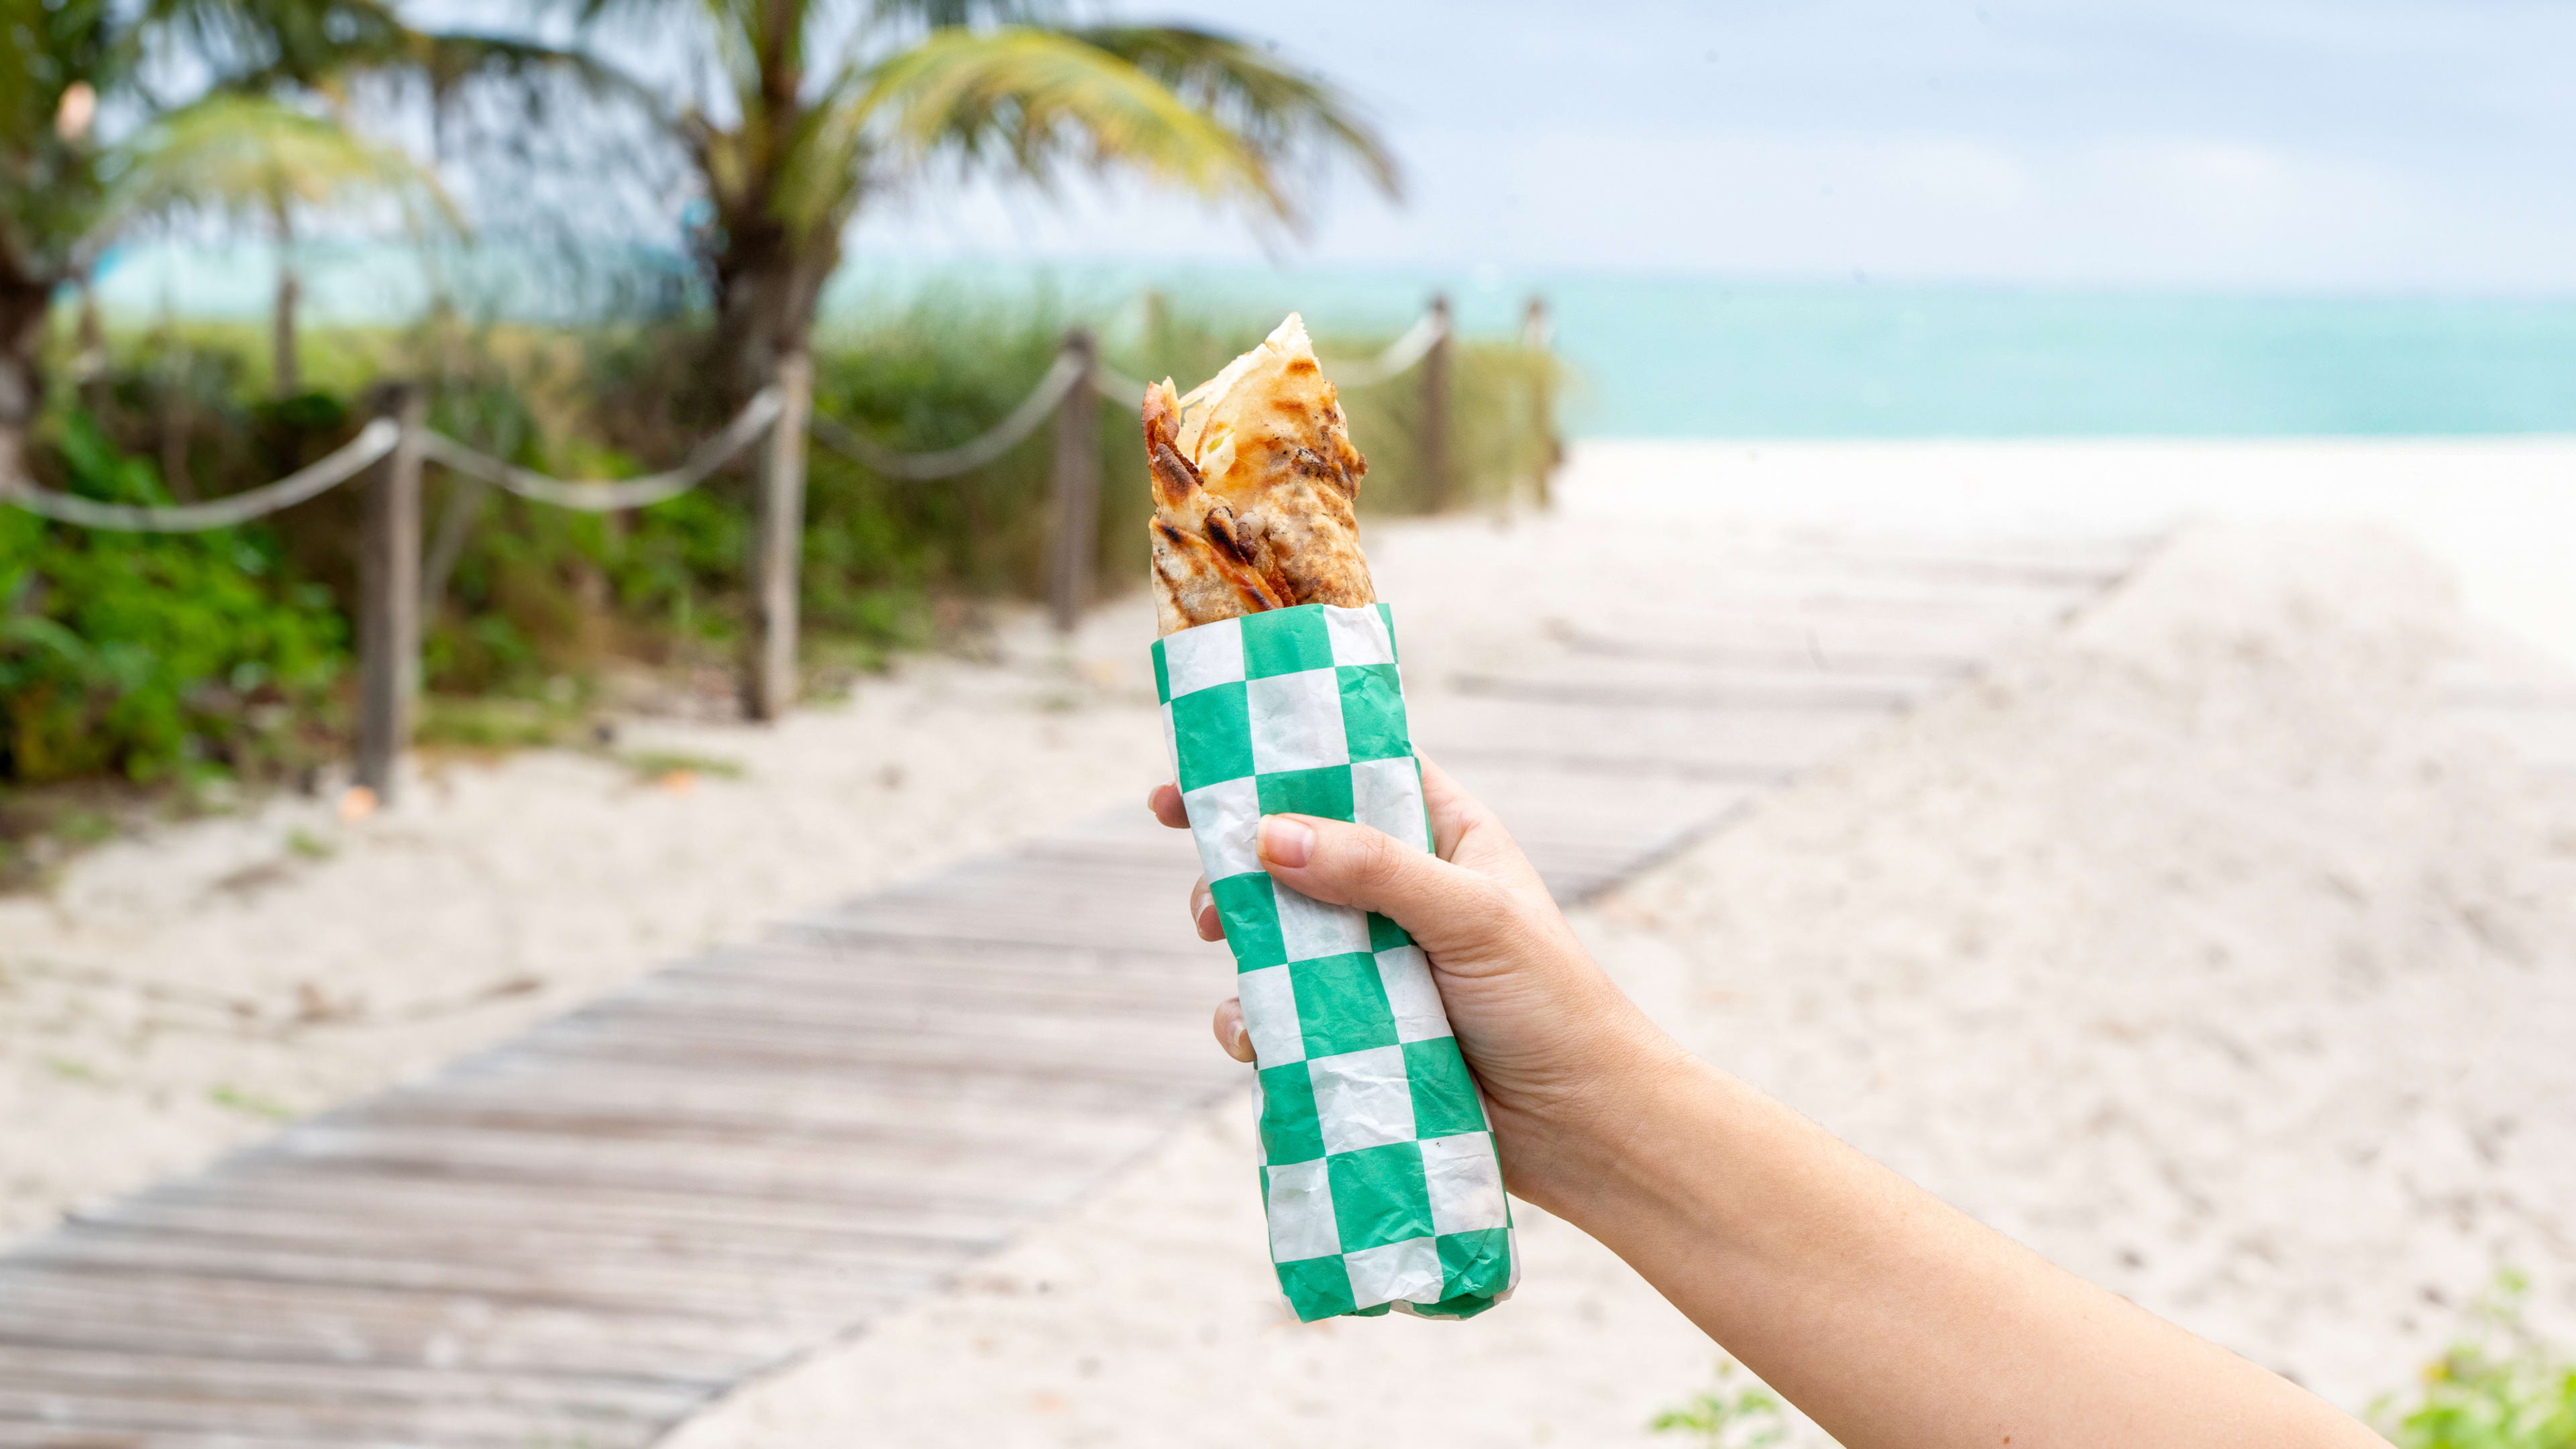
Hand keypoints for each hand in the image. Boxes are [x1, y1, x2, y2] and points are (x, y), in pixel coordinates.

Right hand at [1146, 756, 1685, 1213]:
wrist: (1583, 1130)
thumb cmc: (1551, 1005)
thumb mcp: (1471, 917)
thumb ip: (1375, 869)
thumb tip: (1268, 836)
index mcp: (1441, 835)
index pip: (1350, 772)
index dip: (1275, 763)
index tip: (1194, 774)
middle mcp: (1401, 891)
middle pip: (1293, 852)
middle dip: (1236, 866)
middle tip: (1206, 890)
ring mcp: (1373, 963)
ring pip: (1275, 935)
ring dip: (1238, 940)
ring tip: (1221, 945)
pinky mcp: (1354, 1031)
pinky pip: (1279, 1014)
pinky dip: (1253, 1021)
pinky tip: (1253, 1035)